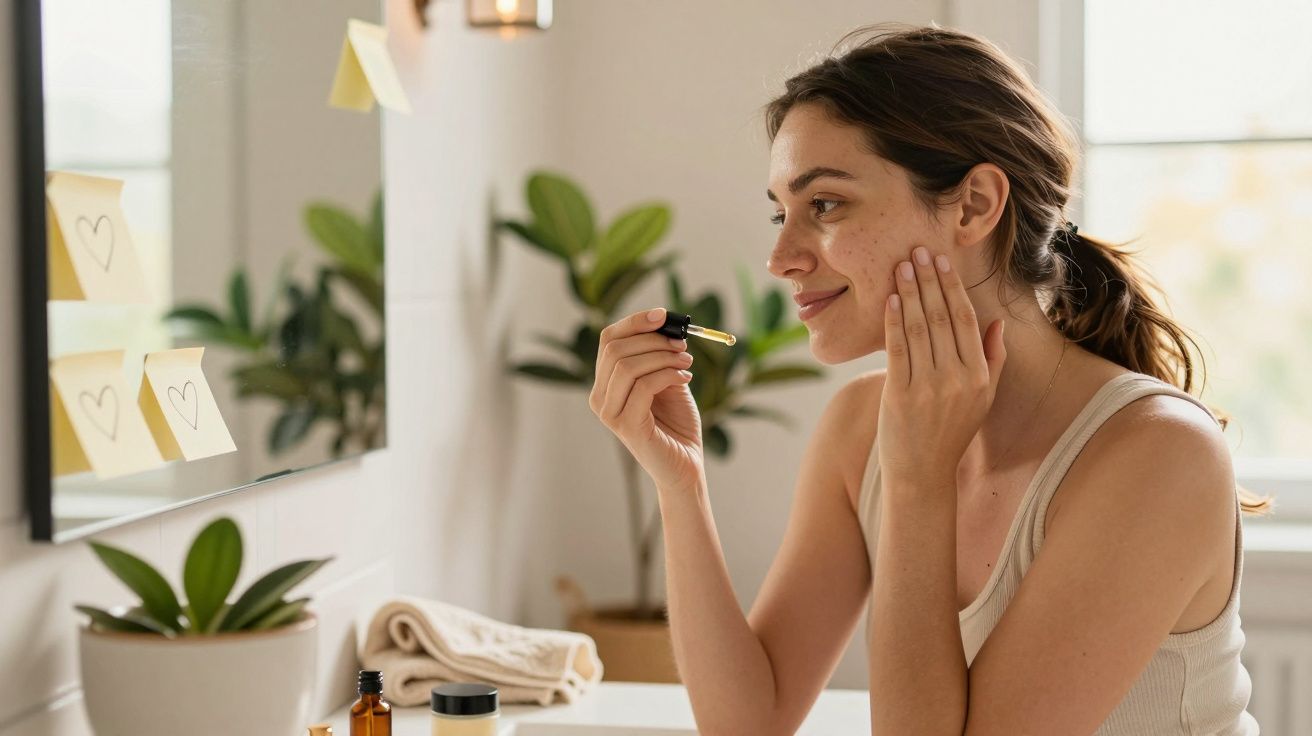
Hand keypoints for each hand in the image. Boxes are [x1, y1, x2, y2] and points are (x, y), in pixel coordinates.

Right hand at [590, 307, 705, 493]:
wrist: (685, 465)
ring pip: (627, 366)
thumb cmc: (676, 423)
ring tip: (687, 361)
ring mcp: (610, 413)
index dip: (635, 322)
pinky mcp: (627, 426)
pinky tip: (685, 378)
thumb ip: (660, 355)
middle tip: (682, 345)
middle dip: (653, 340)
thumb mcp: (668, 379)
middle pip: (615, 349)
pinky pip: (643, 386)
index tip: (664, 315)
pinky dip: (667, 374)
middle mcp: (600, 397)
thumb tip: (665, 323)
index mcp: (605, 383)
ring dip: (662, 356)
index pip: (609, 340)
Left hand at [878, 247, 1006, 488]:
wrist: (922, 472)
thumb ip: (993, 359)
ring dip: (908, 293)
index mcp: (979, 376)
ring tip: (901, 266)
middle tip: (917, 250)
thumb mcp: (983, 398)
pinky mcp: (900, 394)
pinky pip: (897, 349)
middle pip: (941, 317)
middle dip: (928, 280)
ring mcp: (928, 387)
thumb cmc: (951, 432)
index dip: (952, 287)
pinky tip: (889, 299)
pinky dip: (893, 322)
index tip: (942, 262)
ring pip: (918, 328)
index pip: (965, 320)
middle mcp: (956, 379)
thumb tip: (998, 323)